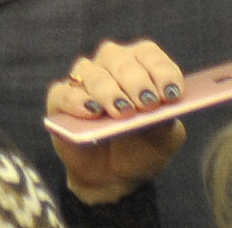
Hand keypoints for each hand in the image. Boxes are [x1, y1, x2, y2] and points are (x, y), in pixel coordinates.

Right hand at [45, 39, 190, 203]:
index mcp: (139, 66)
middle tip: (147, 103)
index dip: (161, 71)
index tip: (171, 93)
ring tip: (122, 112)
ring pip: (92, 73)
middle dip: (135, 81)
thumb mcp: (164, 139)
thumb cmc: (142, 149)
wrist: (114, 176)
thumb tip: (164, 108)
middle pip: (119, 58)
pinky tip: (92, 111)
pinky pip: (64, 93)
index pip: (148, 54)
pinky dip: (77, 100)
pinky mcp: (60, 101)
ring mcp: (82, 81)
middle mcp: (109, 65)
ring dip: (109, 91)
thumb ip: (166, 122)